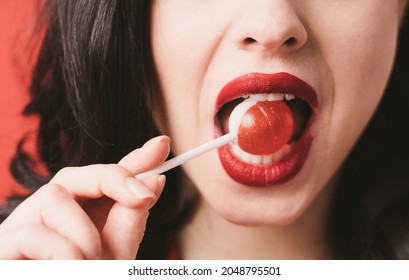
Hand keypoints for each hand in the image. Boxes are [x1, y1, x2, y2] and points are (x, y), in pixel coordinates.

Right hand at [0, 135, 170, 258]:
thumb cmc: (83, 278)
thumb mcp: (116, 254)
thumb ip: (131, 219)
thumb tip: (154, 181)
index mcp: (82, 214)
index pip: (107, 178)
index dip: (135, 159)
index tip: (163, 144)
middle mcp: (53, 213)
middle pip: (76, 174)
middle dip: (114, 178)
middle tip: (144, 196)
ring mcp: (25, 224)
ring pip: (54, 196)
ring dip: (85, 234)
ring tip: (91, 263)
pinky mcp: (5, 244)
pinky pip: (35, 231)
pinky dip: (63, 253)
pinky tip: (69, 268)